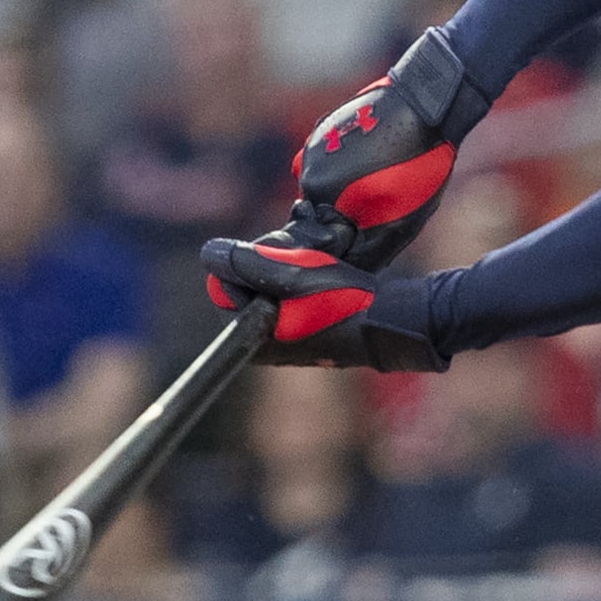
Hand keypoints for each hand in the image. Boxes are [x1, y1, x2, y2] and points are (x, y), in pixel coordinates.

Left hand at [203, 237, 445, 369]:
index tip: (282, 263)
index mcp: (254, 341)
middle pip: (248, 288)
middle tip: (302, 264)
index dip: (249, 266)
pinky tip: (326, 278)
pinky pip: (293, 297)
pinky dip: (304, 282)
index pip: (226, 288)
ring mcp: (289, 342)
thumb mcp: (290, 273)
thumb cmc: (341, 300)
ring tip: (317, 271)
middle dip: (268, 267)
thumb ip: (245, 262)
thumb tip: (209, 253)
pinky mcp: (310, 334)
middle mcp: (267, 347)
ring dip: (288, 271)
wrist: (391, 320)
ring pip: (272, 289)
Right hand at [283, 30, 483, 270]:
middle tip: (383, 200)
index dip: (352, 241)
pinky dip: (343, 168)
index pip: (326, 240)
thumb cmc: (421, 163)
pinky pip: (325, 165)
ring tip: (379, 174)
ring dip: (346, 191)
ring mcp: (311, 151)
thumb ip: (370, 247)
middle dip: (348, 216)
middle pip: (323, 215)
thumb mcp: (403, 219)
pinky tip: (371, 156)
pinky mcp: (319, 132)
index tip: (376, 230)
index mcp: (326, 197)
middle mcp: (309, 175)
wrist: (424, 103)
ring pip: (324, 190)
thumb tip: (349, 269)